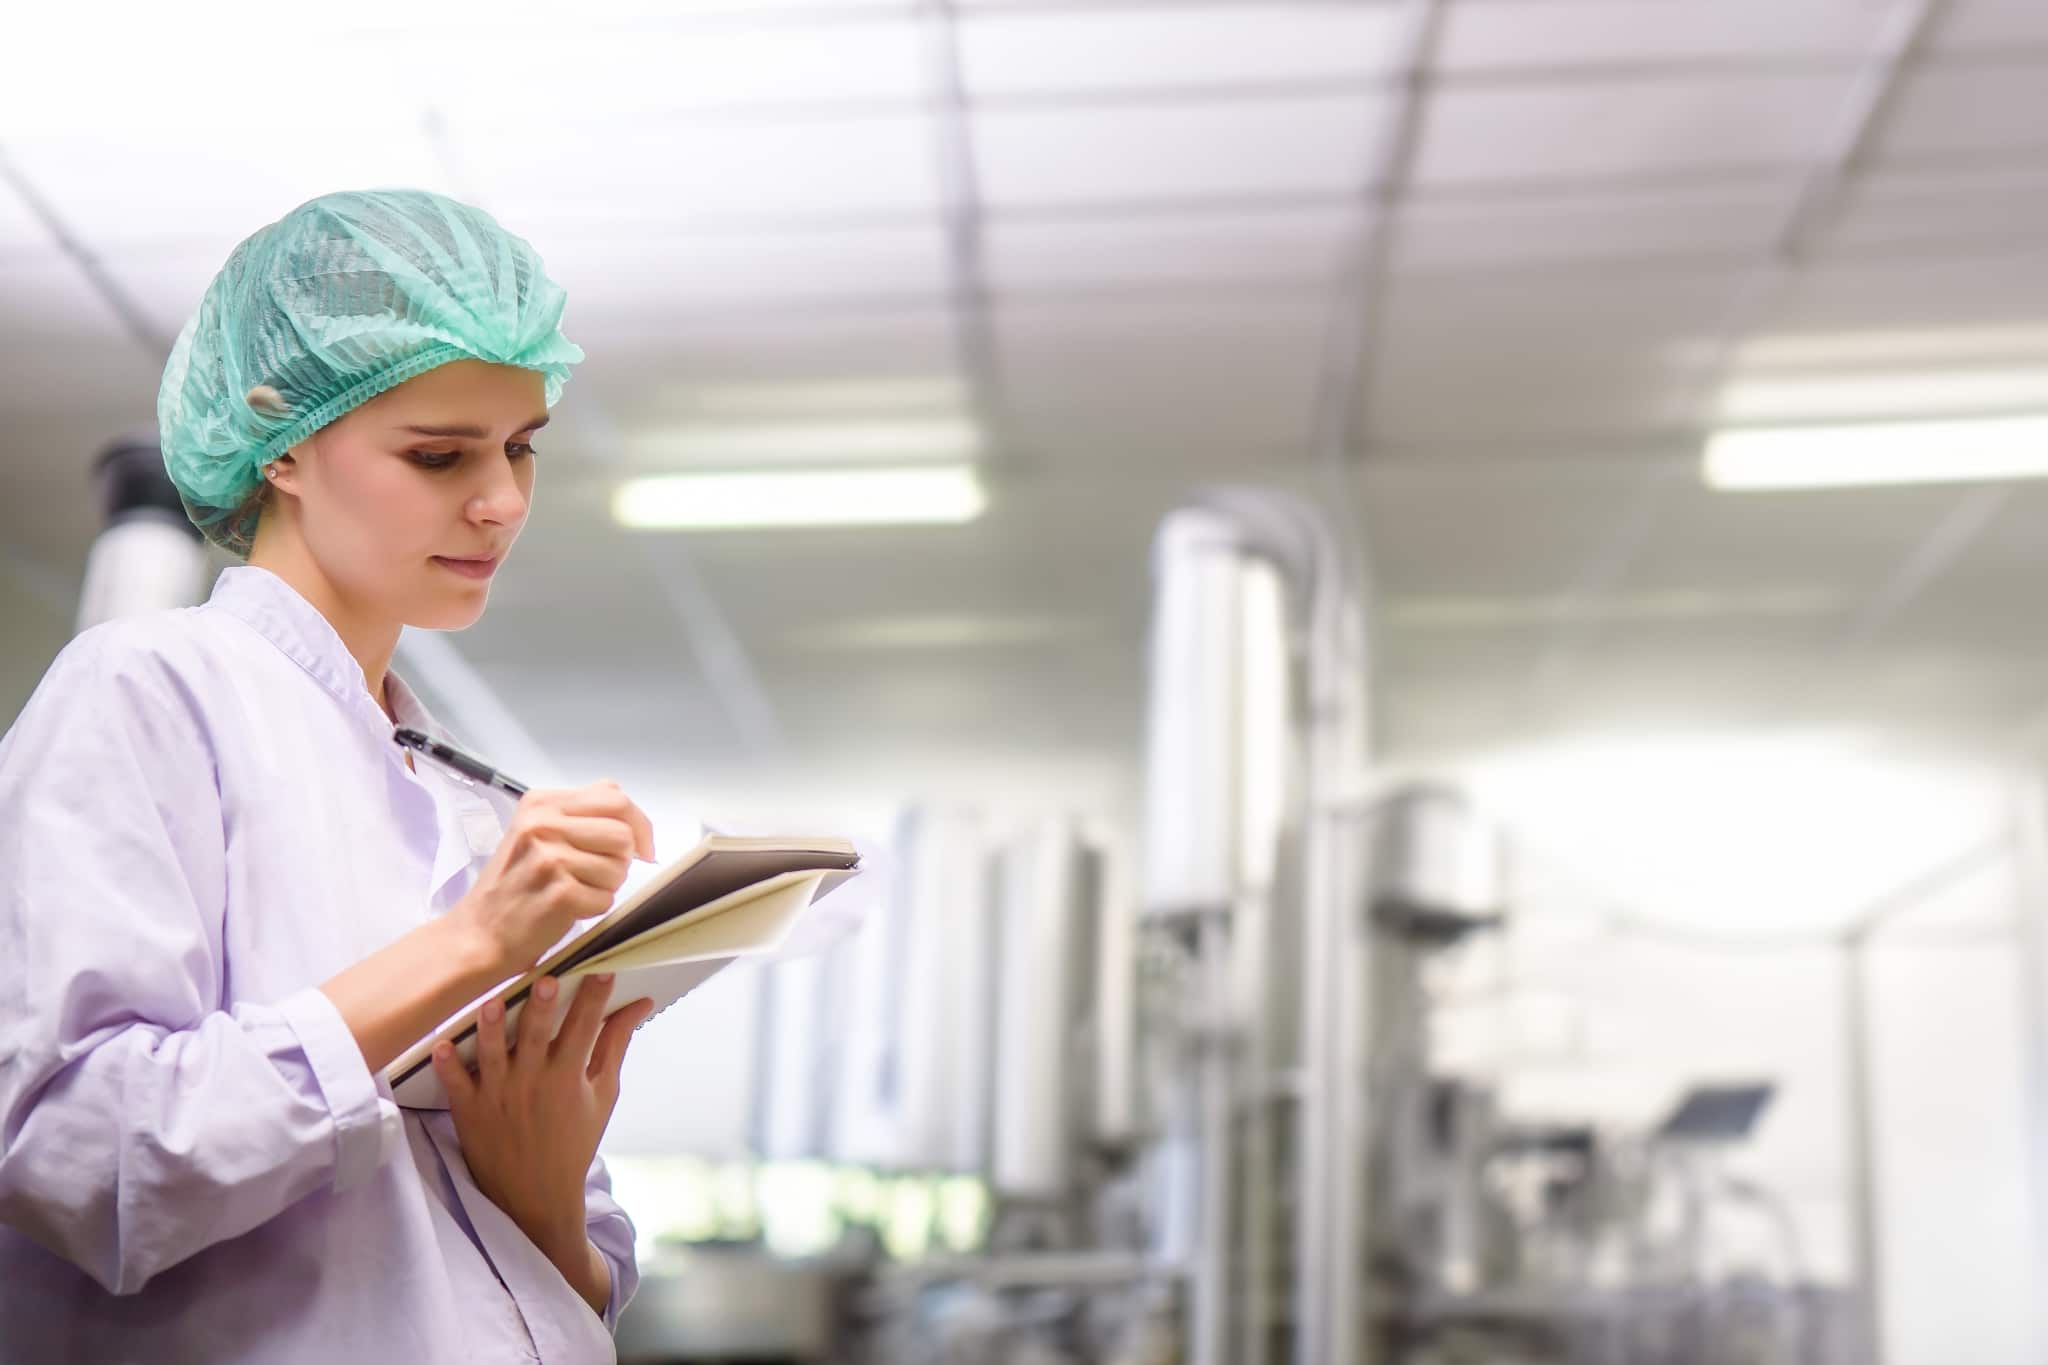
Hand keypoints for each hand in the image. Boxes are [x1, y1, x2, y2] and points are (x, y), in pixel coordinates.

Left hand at [432, 973, 654, 1307]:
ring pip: (493, 1054)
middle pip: (537, 1035)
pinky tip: (442, 1045)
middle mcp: (533, 1084)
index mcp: (569, 1078)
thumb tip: (639, 1005)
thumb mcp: (603, 1094)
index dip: (594, 997)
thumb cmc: (574, 1141)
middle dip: (542, 1006)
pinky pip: (456, 1085)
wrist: (537, 1197)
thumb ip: (615, 1046)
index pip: (585, 1028)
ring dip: (491, 1028)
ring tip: (492, 1002)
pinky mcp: (470, 1111)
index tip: (602, 970)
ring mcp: (498, 1096)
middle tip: (546, 978)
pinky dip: (449, 1066)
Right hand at [451, 781, 655, 978]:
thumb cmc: (512, 886)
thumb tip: (630, 816)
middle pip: (622, 833)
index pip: (614, 797)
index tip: (641, 846)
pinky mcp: (560, 892)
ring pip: (619, 867)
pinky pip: (607, 898)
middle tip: (597, 875)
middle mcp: (544, 824)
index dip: (638, 823)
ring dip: (607, 886)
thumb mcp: (535, 833)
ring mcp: (551, 858)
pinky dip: (594, 907)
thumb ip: (577, 815)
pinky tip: (567, 908)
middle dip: (622, 858)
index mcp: (541, 803)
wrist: (478, 933)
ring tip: (575, 890)